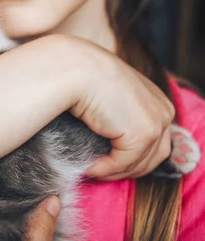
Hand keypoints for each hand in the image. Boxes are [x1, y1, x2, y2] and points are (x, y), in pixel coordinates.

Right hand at [66, 36, 174, 180]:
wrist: (77, 69)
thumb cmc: (87, 78)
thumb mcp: (113, 96)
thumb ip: (122, 116)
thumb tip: (114, 146)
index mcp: (158, 100)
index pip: (155, 142)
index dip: (132, 156)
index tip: (108, 161)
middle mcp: (164, 111)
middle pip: (153, 157)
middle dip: (126, 168)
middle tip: (100, 169)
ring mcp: (156, 123)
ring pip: (139, 165)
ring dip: (113, 171)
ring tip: (91, 168)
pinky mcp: (143, 134)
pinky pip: (122, 164)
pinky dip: (104, 169)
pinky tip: (88, 165)